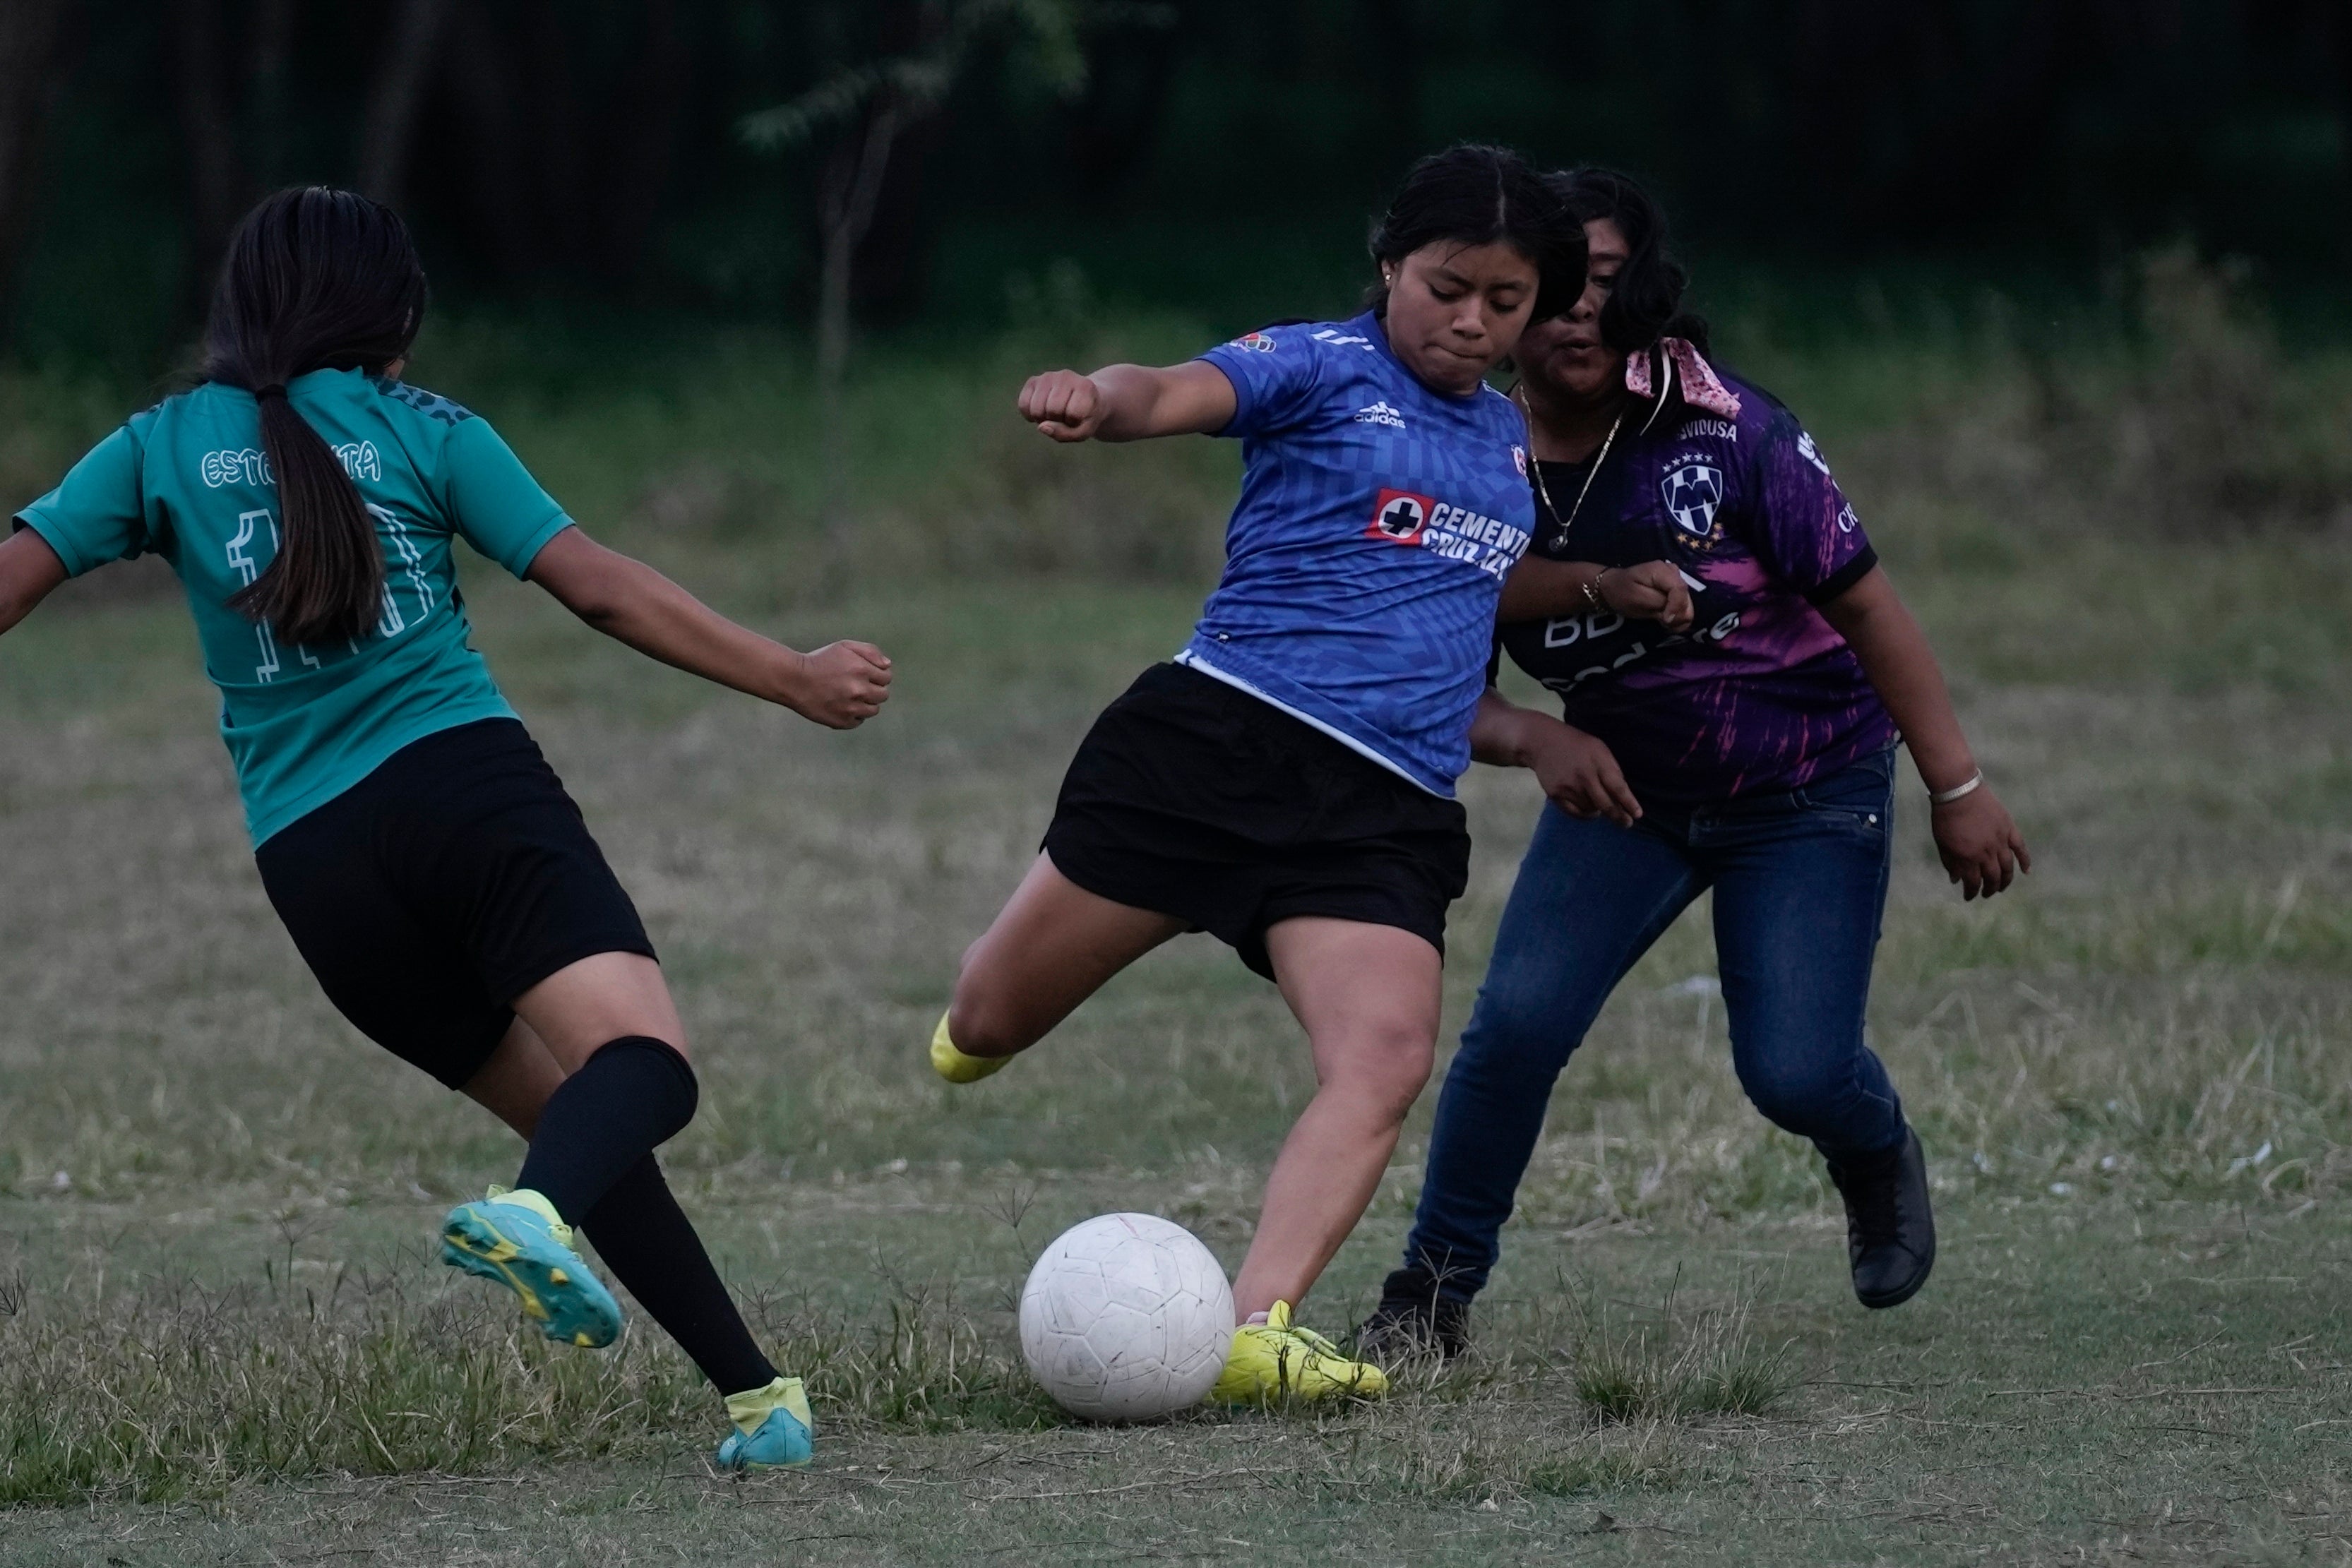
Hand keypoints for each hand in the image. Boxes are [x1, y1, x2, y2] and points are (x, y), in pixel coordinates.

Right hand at [787, 640, 892, 727]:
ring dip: (866, 703)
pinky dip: (854, 714)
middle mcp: (860, 690)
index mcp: (862, 670)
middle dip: (875, 689)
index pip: (887, 677)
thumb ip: (870, 652)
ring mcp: (852, 708)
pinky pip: (859, 720)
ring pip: (873, 710)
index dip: (878, 675)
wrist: (794, 680)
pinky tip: (842, 705)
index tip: (866, 674)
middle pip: (883, 695)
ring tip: (850, 696)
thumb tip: (888, 666)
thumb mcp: (845, 647)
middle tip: (859, 685)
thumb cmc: (821, 661)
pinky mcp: (843, 721)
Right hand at [1019, 370, 1105, 441]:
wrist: (1084, 397)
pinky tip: (1040, 411)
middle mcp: (1065, 376)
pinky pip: (1023, 404)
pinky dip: (1029, 414)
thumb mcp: (1083, 431)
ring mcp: (1048, 376)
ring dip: (1042, 418)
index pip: (1072, 413)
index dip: (1072, 422)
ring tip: (1052, 413)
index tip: (1078, 417)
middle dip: (1056, 420)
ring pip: (1036, 409)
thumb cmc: (1084, 417)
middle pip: (1052, 410)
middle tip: (1063, 416)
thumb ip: (1065, 434)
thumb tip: (1041, 427)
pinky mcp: (1033, 380)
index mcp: (1085, 387)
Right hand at [1522, 717, 1640, 825]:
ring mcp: (1569, 787)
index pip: (1618, 787)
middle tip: (1627, 824)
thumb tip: (1623, 795)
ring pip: (1591, 810)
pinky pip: (1575, 813)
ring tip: (1601, 806)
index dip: (1629, 803)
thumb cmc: (1576, 745)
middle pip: (1605, 804)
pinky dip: (1585, 814)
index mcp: (1598, 762)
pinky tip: (1589, 810)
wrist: (1541, 742)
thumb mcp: (1599, 749)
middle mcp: (1584, 777)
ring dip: (1599, 811)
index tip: (1637, 814)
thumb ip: (1612, 769)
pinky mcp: (1556, 795)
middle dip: (1619, 817)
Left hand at [1599, 561, 1694, 631]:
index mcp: (1662, 570)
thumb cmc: (1622, 592)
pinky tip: (1665, 619)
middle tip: (1661, 623)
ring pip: (1688, 606)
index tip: (1665, 620)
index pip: (1679, 589)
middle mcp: (1674, 572)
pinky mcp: (1677, 591)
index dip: (1676, 607)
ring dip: (1677, 618)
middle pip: (1687, 599)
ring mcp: (1677, 581)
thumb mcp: (1636, 597)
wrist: (1615, 588)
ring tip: (1661, 621)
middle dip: (1677, 615)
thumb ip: (1658, 602)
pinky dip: (1677, 618)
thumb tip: (1673, 613)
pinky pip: (1685, 608)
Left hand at [1930, 785, 2029, 899]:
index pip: (1973, 882)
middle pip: (1992, 877)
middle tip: (1987, 894)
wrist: (1959, 791)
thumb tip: (1955, 880)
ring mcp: (2000, 840)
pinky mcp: (2009, 828)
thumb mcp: (1942, 843)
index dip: (1971, 892)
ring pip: (2007, 866)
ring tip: (2002, 887)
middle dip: (1989, 889)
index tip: (1969, 896)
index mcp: (1967, 857)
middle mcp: (1986, 852)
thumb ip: (1950, 863)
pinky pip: (2020, 848)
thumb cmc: (1945, 817)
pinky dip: (2025, 860)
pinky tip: (2026, 871)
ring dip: (2006, 879)